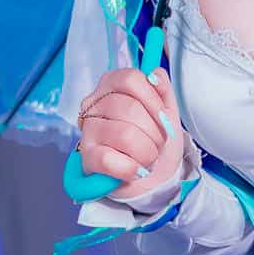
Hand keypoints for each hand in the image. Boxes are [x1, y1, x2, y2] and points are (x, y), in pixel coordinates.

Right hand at [77, 66, 185, 199]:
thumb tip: (156, 74)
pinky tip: (135, 171)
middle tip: (157, 144)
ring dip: (146, 152)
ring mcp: (88, 131)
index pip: (130, 79)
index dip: (153, 100)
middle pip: (130, 108)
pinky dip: (130, 168)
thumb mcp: (167, 114)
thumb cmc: (154, 142)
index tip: (163, 118)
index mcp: (112, 86)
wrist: (151, 180)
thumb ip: (163, 91)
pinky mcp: (86, 158)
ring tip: (147, 158)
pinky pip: (109, 159)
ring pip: (124, 134)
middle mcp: (94, 104)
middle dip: (155, 132)